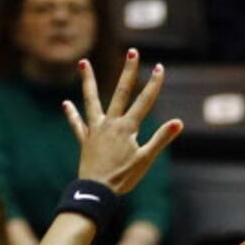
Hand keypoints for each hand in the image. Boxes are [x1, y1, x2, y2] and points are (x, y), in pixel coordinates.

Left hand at [63, 50, 183, 196]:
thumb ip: (161, 139)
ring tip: (82, 62)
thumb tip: (178, 123)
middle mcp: (110, 123)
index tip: (160, 67)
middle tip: (132, 52)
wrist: (97, 191)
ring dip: (87, 81)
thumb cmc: (123, 178)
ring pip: (91, 100)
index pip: (144, 102)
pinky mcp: (85, 140)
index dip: (154, 85)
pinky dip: (72, 115)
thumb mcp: (145, 160)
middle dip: (128, 72)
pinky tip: (66, 104)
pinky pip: (78, 125)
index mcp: (127, 128)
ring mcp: (96, 130)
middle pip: (121, 93)